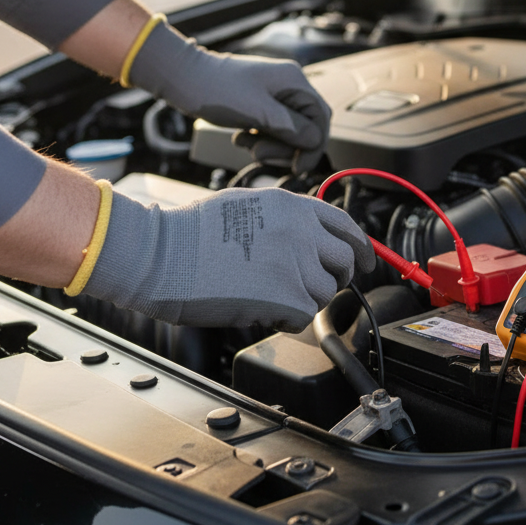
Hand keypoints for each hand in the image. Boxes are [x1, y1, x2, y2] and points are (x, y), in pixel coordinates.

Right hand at [83, 188, 375, 330]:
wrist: (160, 255)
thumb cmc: (189, 233)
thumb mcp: (247, 205)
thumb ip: (284, 217)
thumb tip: (307, 235)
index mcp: (292, 206)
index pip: (345, 226)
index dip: (360, 247)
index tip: (366, 261)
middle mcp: (301, 232)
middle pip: (344, 262)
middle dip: (335, 278)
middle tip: (313, 286)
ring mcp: (296, 265)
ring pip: (325, 293)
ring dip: (303, 300)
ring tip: (269, 294)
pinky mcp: (287, 297)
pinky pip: (304, 317)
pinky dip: (286, 319)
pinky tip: (261, 308)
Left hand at [129, 22, 329, 172]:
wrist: (182, 78)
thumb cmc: (216, 90)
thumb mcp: (258, 113)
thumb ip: (291, 127)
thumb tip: (315, 142)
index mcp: (293, 82)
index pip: (321, 119)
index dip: (314, 146)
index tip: (299, 167)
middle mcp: (288, 86)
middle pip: (306, 127)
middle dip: (287, 147)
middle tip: (260, 155)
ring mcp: (275, 95)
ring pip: (288, 131)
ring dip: (270, 145)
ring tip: (245, 144)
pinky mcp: (261, 104)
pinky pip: (272, 129)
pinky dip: (260, 139)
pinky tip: (241, 138)